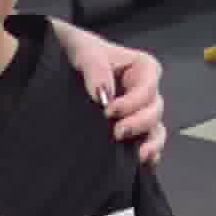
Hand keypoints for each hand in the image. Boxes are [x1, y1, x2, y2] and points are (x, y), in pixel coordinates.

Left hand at [56, 27, 165, 162]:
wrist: (59, 62)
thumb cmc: (78, 51)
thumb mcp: (84, 51)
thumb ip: (96, 70)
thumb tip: (103, 95)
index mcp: (141, 68)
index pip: (148, 87)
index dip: (133, 101)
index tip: (109, 111)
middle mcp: (144, 91)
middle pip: (154, 110)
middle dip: (139, 124)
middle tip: (117, 133)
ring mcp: (138, 112)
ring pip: (156, 129)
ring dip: (150, 143)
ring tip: (138, 156)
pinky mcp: (131, 129)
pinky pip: (148, 143)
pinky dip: (149, 154)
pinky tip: (141, 164)